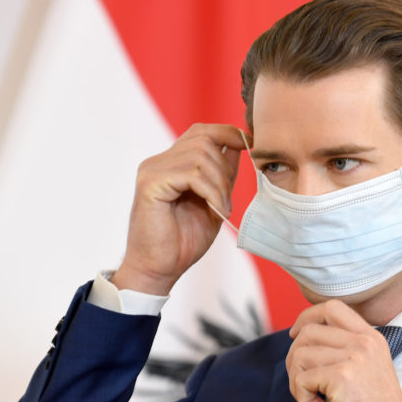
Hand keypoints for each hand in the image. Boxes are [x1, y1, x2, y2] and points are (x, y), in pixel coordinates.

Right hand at [111, 123, 249, 295]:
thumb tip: (240, 146)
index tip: (251, 144)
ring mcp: (152, 170)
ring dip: (220, 183)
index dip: (228, 133)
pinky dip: (211, 191)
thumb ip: (222, 175)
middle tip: (226, 199)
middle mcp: (158, 162)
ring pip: (200, 155)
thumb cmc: (183, 241)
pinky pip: (191, 173)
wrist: (159, 270)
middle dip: (225, 167)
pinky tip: (214, 209)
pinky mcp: (150, 184)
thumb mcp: (213, 201)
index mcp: (171, 164)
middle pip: (203, 139)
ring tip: (221, 208)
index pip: (201, 132)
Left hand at [286, 300, 401, 401]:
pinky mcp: (341, 376)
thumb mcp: (367, 369)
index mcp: (371, 337)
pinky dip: (303, 399)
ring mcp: (354, 357)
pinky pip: (301, 379)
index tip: (295, 334)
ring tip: (312, 400)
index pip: (332, 307)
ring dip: (297, 382)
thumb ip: (344, 350)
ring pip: (300, 354)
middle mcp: (363, 342)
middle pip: (308, 330)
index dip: (307, 317)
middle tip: (303, 383)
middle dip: (294, 358)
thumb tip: (302, 339)